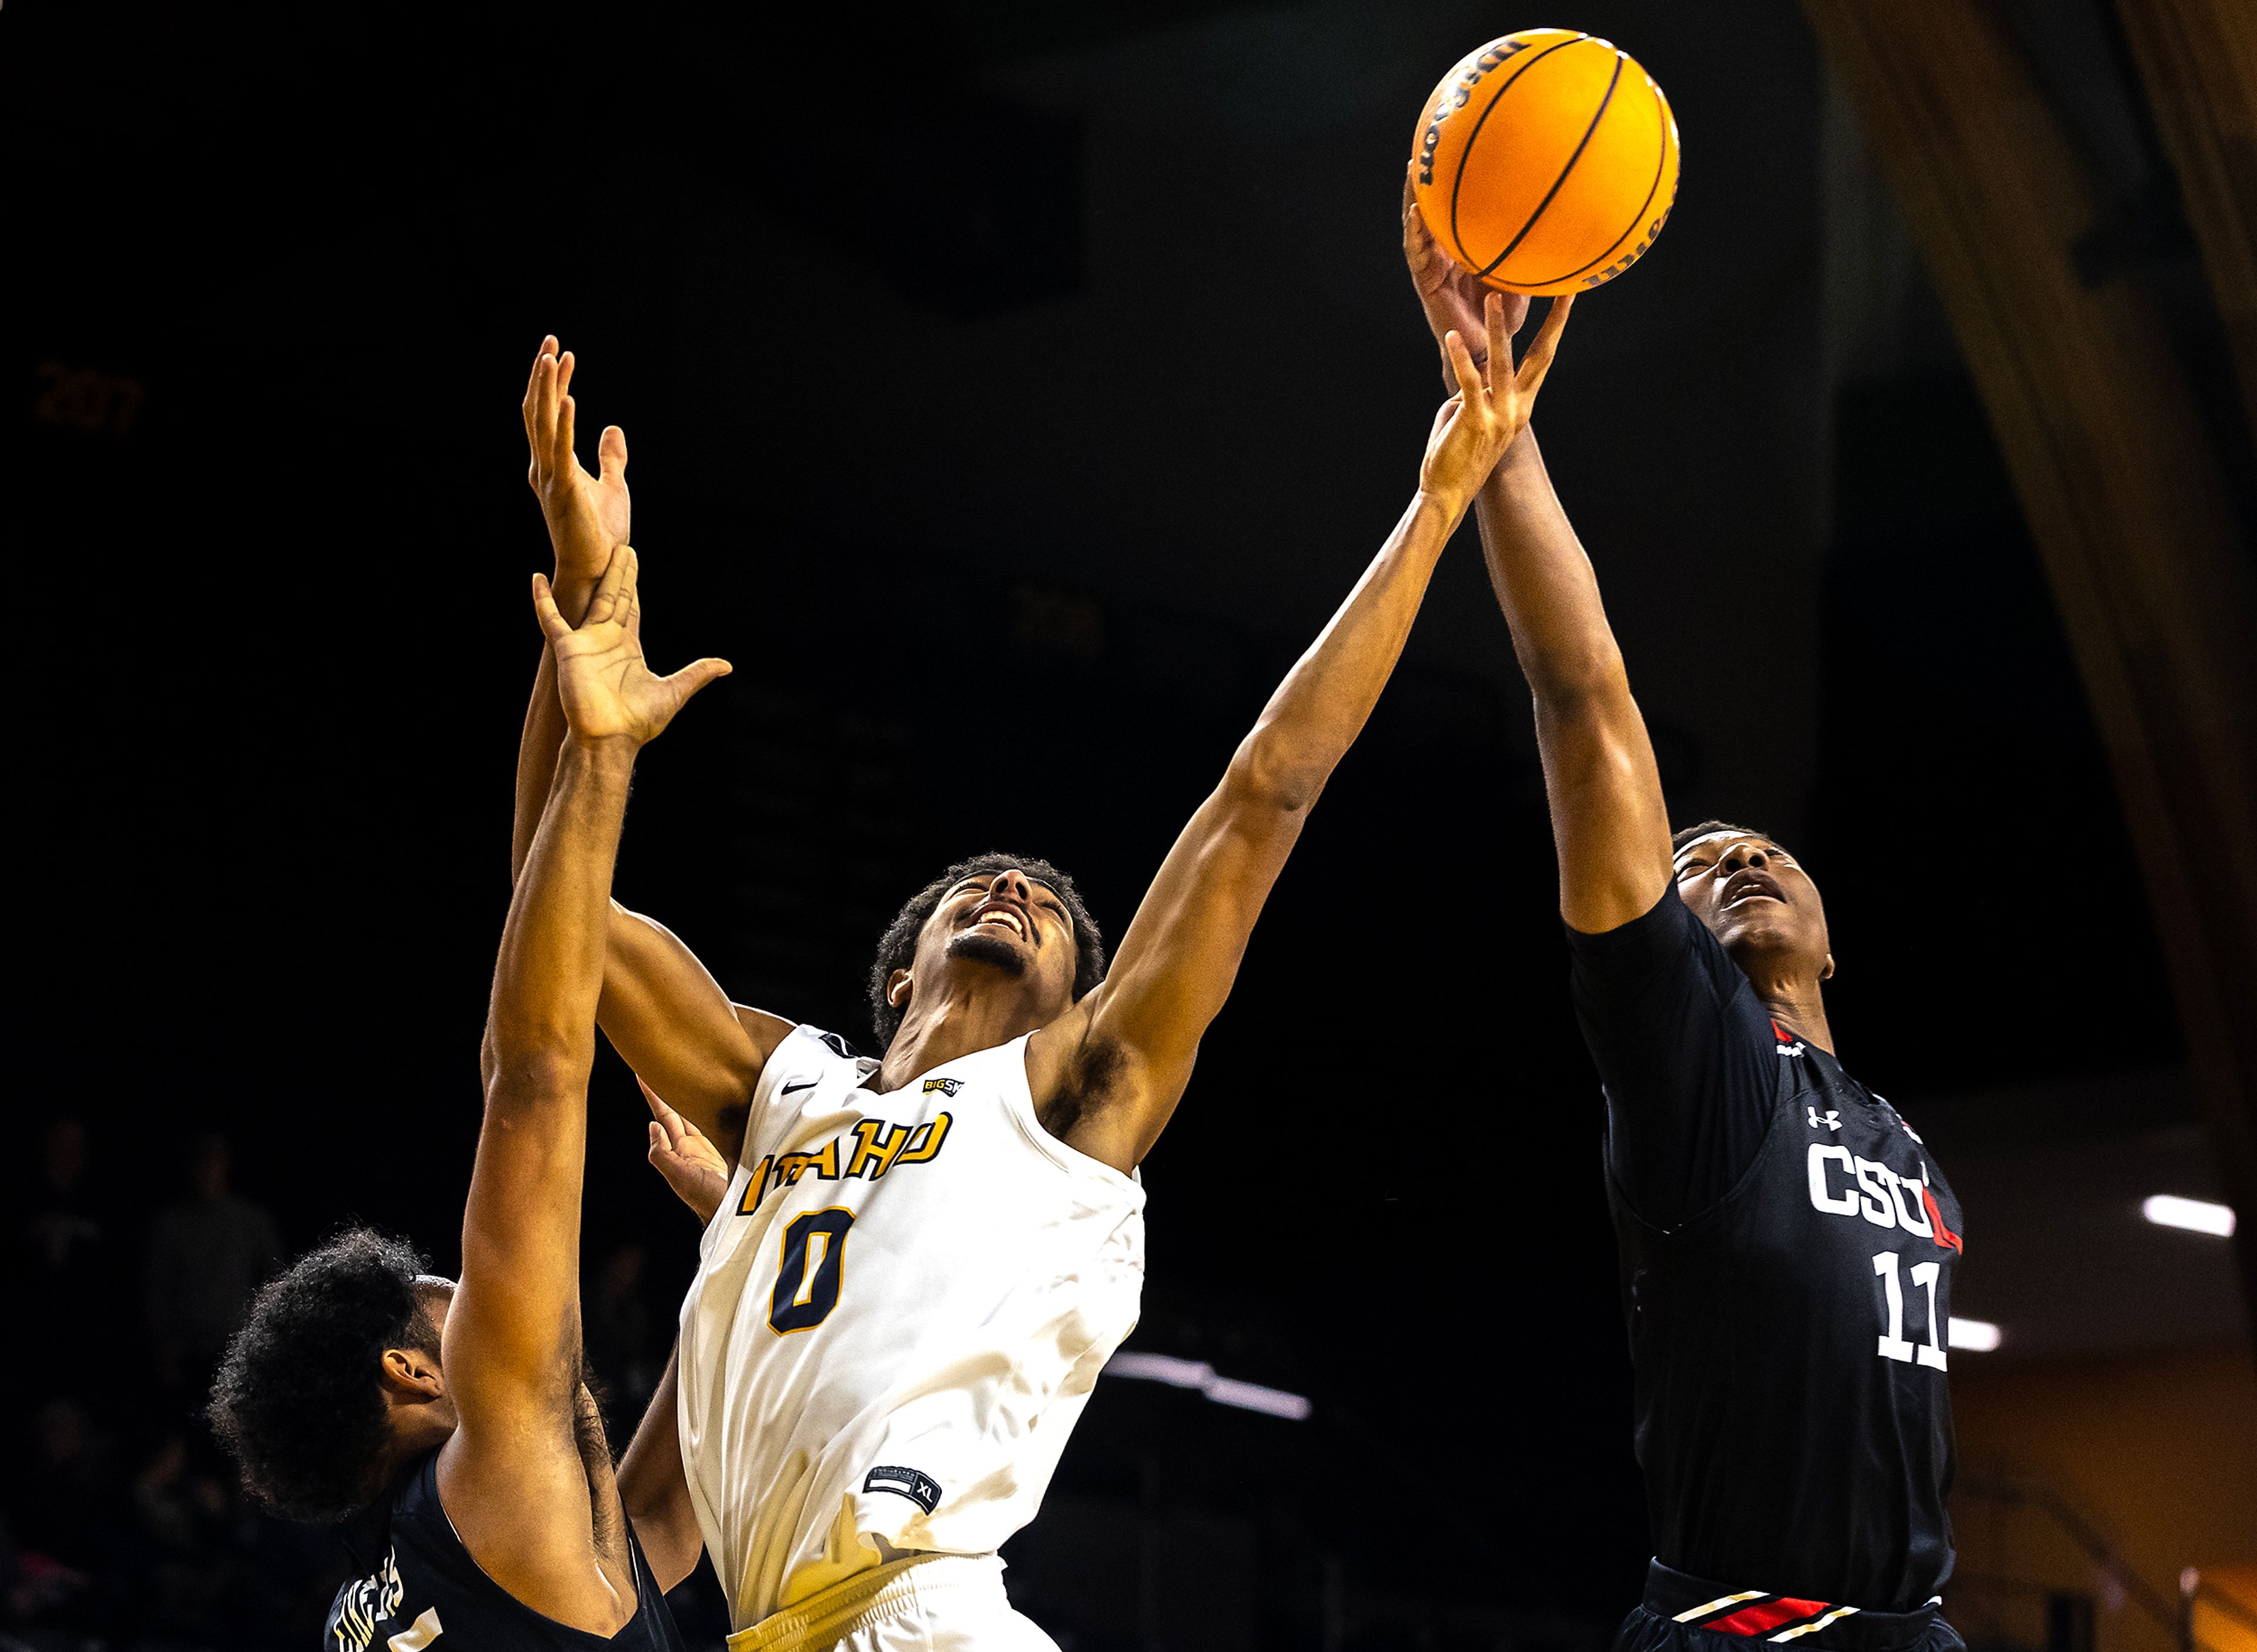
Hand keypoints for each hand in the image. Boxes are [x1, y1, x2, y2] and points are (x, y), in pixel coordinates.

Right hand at [522, 337, 629, 597]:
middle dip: (542, 375)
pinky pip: (560, 450)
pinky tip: (568, 397)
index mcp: (552, 465)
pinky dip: (563, 422)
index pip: (546, 415)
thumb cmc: (601, 534)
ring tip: (552, 355)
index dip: (552, 383)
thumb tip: (612, 428)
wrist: (597, 569)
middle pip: (536, 411)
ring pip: (542, 423)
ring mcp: (550, 477)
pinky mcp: (563, 489)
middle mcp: (543, 467)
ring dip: (546, 388)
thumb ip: (611, 458)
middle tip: (550, 340)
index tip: (563, 354)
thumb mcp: (612, 486)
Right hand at [532, 545, 730, 746]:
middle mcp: (607, 640)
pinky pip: (551, 619)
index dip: (633, 586)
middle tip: (623, 546)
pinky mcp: (568, 649)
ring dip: (599, 574)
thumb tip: (727, 666)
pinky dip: (543, 600)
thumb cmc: (638, 722)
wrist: (610, 739)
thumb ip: (697, 674)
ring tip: (603, 548)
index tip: (633, 563)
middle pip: (616, 596)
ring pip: (594, 598)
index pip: (632, 608)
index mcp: (628, 647)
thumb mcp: (674, 692)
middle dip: (620, 572)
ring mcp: (587, 642)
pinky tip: (537, 578)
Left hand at [643, 1079, 731, 1224]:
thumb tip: (652, 1126)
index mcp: (679, 1151)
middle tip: (660, 1067)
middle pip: (677, 1113)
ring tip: (683, 1077)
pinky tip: (716, 1100)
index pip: (663, 1116)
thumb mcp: (680, 1179)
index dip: (652, 1096)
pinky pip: (717, 1123)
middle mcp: (692, 1147)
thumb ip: (662, 1154)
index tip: (641, 1074)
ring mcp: (711, 1148)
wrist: (739, 1215)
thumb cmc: (709, 1201)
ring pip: (696, 1116)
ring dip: (688, 1098)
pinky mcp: (729, 1149)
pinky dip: (712, 1110)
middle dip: (668, 1091)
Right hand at [1404, 165, 1529, 382]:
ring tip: (1413, 169)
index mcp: (1462, 250)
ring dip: (1413, 197)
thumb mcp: (1523, 278)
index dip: (1453, 184)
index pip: (1455, 211)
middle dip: (1428, 181)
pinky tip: (1416, 212)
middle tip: (1428, 145)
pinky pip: (1417, 254)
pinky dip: (1415, 232)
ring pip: (1418, 227)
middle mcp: (1445, 255)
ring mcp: (1433, 268)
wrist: (1487, 353)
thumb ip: (1533, 253)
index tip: (1457, 149)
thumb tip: (1568, 226)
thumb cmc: (1505, 318)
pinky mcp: (1426, 283)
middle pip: (1432, 211)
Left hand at [1417, 289, 1570, 508]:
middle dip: (1553, 322)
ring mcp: (1499, 416)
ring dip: (1498, 328)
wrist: (1448, 493)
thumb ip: (1477, 391)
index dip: (1555, 329)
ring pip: (1502, 363)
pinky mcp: (1475, 421)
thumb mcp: (1472, 415)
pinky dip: (1461, 358)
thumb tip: (1473, 376)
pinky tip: (1453, 338)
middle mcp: (1517, 409)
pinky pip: (1469, 383)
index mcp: (1521, 407)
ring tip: (1493, 296)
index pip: (1542, 361)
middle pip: (1540, 357)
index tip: (1567, 299)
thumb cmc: (1456, 454)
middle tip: (1561, 289)